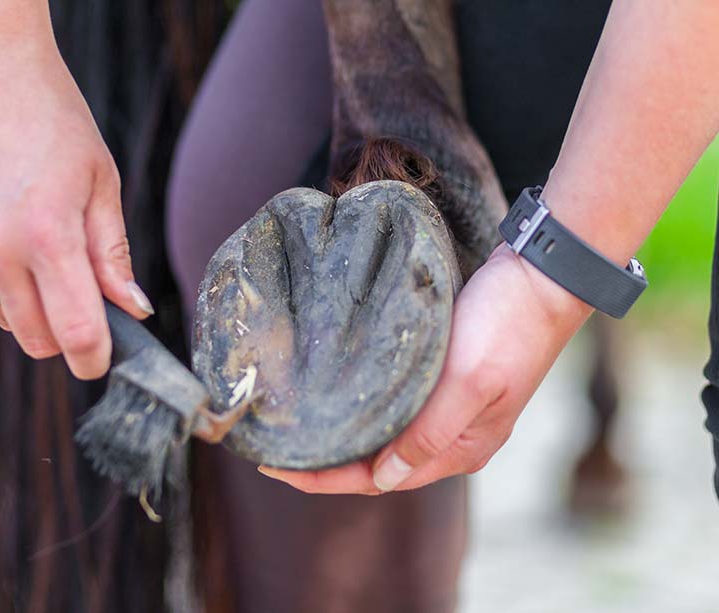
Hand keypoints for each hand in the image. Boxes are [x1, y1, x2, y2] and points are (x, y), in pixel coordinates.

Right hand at [0, 27, 152, 378]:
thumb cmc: (54, 121)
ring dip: (32, 306)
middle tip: (86, 306)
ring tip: (47, 253)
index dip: (94, 358)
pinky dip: (1, 279)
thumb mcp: (101, 185)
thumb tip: (131, 308)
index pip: (76, 330)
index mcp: (49, 236)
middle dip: (66, 337)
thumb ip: (113, 255)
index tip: (102, 362)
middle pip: (36, 339)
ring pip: (3, 316)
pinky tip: (12, 236)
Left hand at [259, 244, 592, 493]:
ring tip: (299, 429)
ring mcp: (451, 409)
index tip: (279, 468)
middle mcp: (454, 437)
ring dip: (344, 437)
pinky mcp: (446, 379)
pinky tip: (338, 397)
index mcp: (462, 448)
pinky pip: (395, 408)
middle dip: (328, 463)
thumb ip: (430, 434)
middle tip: (277, 451)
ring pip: (386, 437)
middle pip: (379, 464)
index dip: (327, 479)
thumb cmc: (510, 325)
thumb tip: (384, 478)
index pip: (380, 479)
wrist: (543, 274)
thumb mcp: (470, 382)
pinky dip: (364, 410)